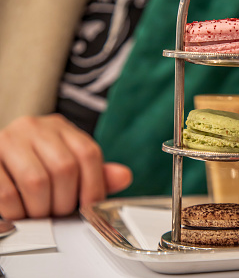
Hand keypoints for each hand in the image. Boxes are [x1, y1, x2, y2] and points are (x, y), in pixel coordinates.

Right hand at [0, 114, 131, 219]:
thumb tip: (124, 177)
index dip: (94, 186)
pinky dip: (17, 210)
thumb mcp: (68, 164)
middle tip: (59, 212)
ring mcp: (7, 140)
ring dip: (42, 208)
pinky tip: (20, 211)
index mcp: (60, 127)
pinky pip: (6, 193)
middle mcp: (34, 127)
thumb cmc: (34, 163)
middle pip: (65, 168)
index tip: (89, 207)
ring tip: (39, 213)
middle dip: (65, 201)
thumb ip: (96, 173)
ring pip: (37, 181)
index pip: (88, 153)